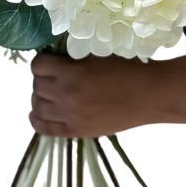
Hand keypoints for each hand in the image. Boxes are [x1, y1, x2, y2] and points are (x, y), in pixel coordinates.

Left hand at [29, 53, 161, 137]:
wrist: (149, 95)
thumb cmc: (127, 69)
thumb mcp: (96, 55)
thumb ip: (73, 60)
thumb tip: (55, 58)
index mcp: (71, 73)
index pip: (38, 66)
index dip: (43, 61)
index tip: (51, 61)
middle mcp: (66, 95)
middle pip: (36, 86)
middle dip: (42, 78)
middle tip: (54, 76)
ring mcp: (69, 115)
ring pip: (37, 106)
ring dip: (40, 97)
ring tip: (51, 93)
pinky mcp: (76, 131)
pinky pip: (43, 128)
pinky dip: (37, 119)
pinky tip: (42, 112)